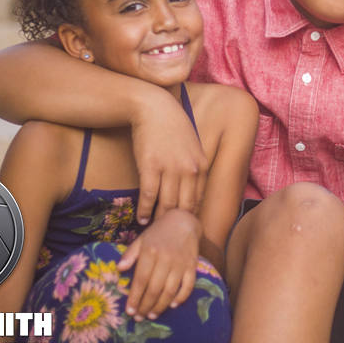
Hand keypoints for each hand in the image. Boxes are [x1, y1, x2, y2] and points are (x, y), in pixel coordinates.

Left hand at [118, 209, 202, 319]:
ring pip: (170, 291)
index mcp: (150, 252)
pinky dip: (181, 298)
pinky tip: (173, 305)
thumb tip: (119, 269)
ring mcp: (180, 263)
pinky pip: (188, 286)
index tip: (129, 311)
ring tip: (152, 315)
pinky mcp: (192, 266)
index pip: (140, 280)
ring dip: (160, 306)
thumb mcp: (141, 239)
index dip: (134, 298)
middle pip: (154, 289)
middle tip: (139, 317)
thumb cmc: (158, 232)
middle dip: (145, 306)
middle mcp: (165, 259)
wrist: (184, 221)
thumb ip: (130, 254)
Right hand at [132, 94, 208, 223]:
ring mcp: (170, 169)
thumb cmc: (172, 127)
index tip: (180, 226)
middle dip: (175, 224)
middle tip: (166, 234)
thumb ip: (193, 169)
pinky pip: (149, 196)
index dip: (188, 217)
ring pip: (166, 205)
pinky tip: (141, 218)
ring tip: (153, 229)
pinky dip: (145, 211)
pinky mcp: (151, 167)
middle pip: (184, 207)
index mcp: (202, 167)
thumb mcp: (192, 147)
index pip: (198, 201)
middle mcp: (189, 170)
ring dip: (159, 221)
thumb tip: (188, 192)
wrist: (154, 107)